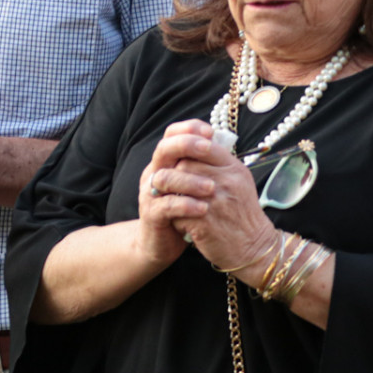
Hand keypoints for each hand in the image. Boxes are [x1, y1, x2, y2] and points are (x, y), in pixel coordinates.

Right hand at [135, 121, 223, 268]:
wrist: (160, 244)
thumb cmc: (182, 212)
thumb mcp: (191, 186)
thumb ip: (201, 166)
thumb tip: (222, 144)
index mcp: (165, 163)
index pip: (171, 135)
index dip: (189, 129)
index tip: (210, 132)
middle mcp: (154, 173)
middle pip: (164, 148)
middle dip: (187, 145)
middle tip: (208, 148)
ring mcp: (150, 194)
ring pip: (164, 177)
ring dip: (190, 180)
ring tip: (212, 188)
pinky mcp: (151, 215)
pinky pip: (166, 206)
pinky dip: (186, 205)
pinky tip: (204, 209)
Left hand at [164, 133, 279, 273]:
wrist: (255, 248)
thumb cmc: (243, 215)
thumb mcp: (240, 183)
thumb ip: (220, 165)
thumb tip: (194, 147)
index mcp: (235, 169)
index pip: (204, 145)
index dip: (186, 150)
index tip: (178, 160)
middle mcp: (227, 182)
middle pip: (185, 164)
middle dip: (173, 172)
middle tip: (169, 183)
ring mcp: (215, 202)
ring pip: (177, 184)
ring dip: (168, 191)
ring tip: (168, 198)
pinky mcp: (204, 223)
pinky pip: (177, 210)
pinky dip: (174, 215)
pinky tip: (178, 220)